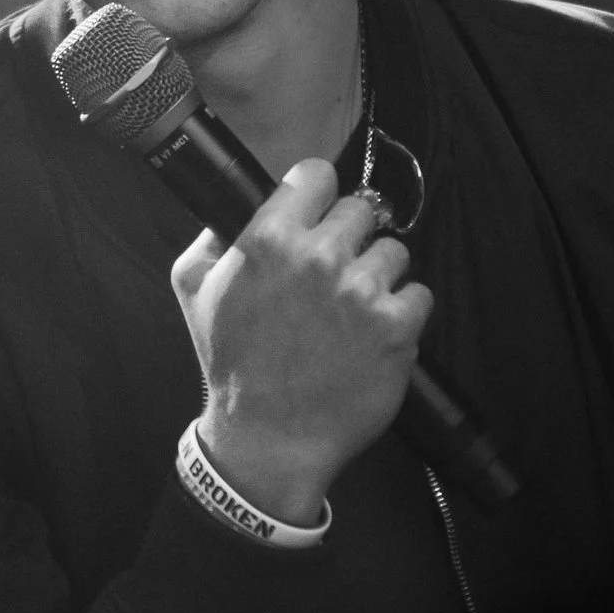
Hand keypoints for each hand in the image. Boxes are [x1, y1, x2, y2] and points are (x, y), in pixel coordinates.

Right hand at [170, 159, 432, 525]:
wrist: (268, 439)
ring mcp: (361, 292)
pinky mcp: (397, 326)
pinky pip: (419, 294)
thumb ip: (209, 239)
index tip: (318, 214)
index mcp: (268, 239)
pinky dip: (403, 313)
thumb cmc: (230, 365)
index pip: (317, 173)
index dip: (317, 194)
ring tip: (355, 310)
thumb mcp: (193, 292)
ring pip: (394, 251)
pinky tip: (374, 335)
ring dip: (379, 276)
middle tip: (334, 274)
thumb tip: (230, 212)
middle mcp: (318, 257)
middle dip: (349, 238)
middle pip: (361, 209)